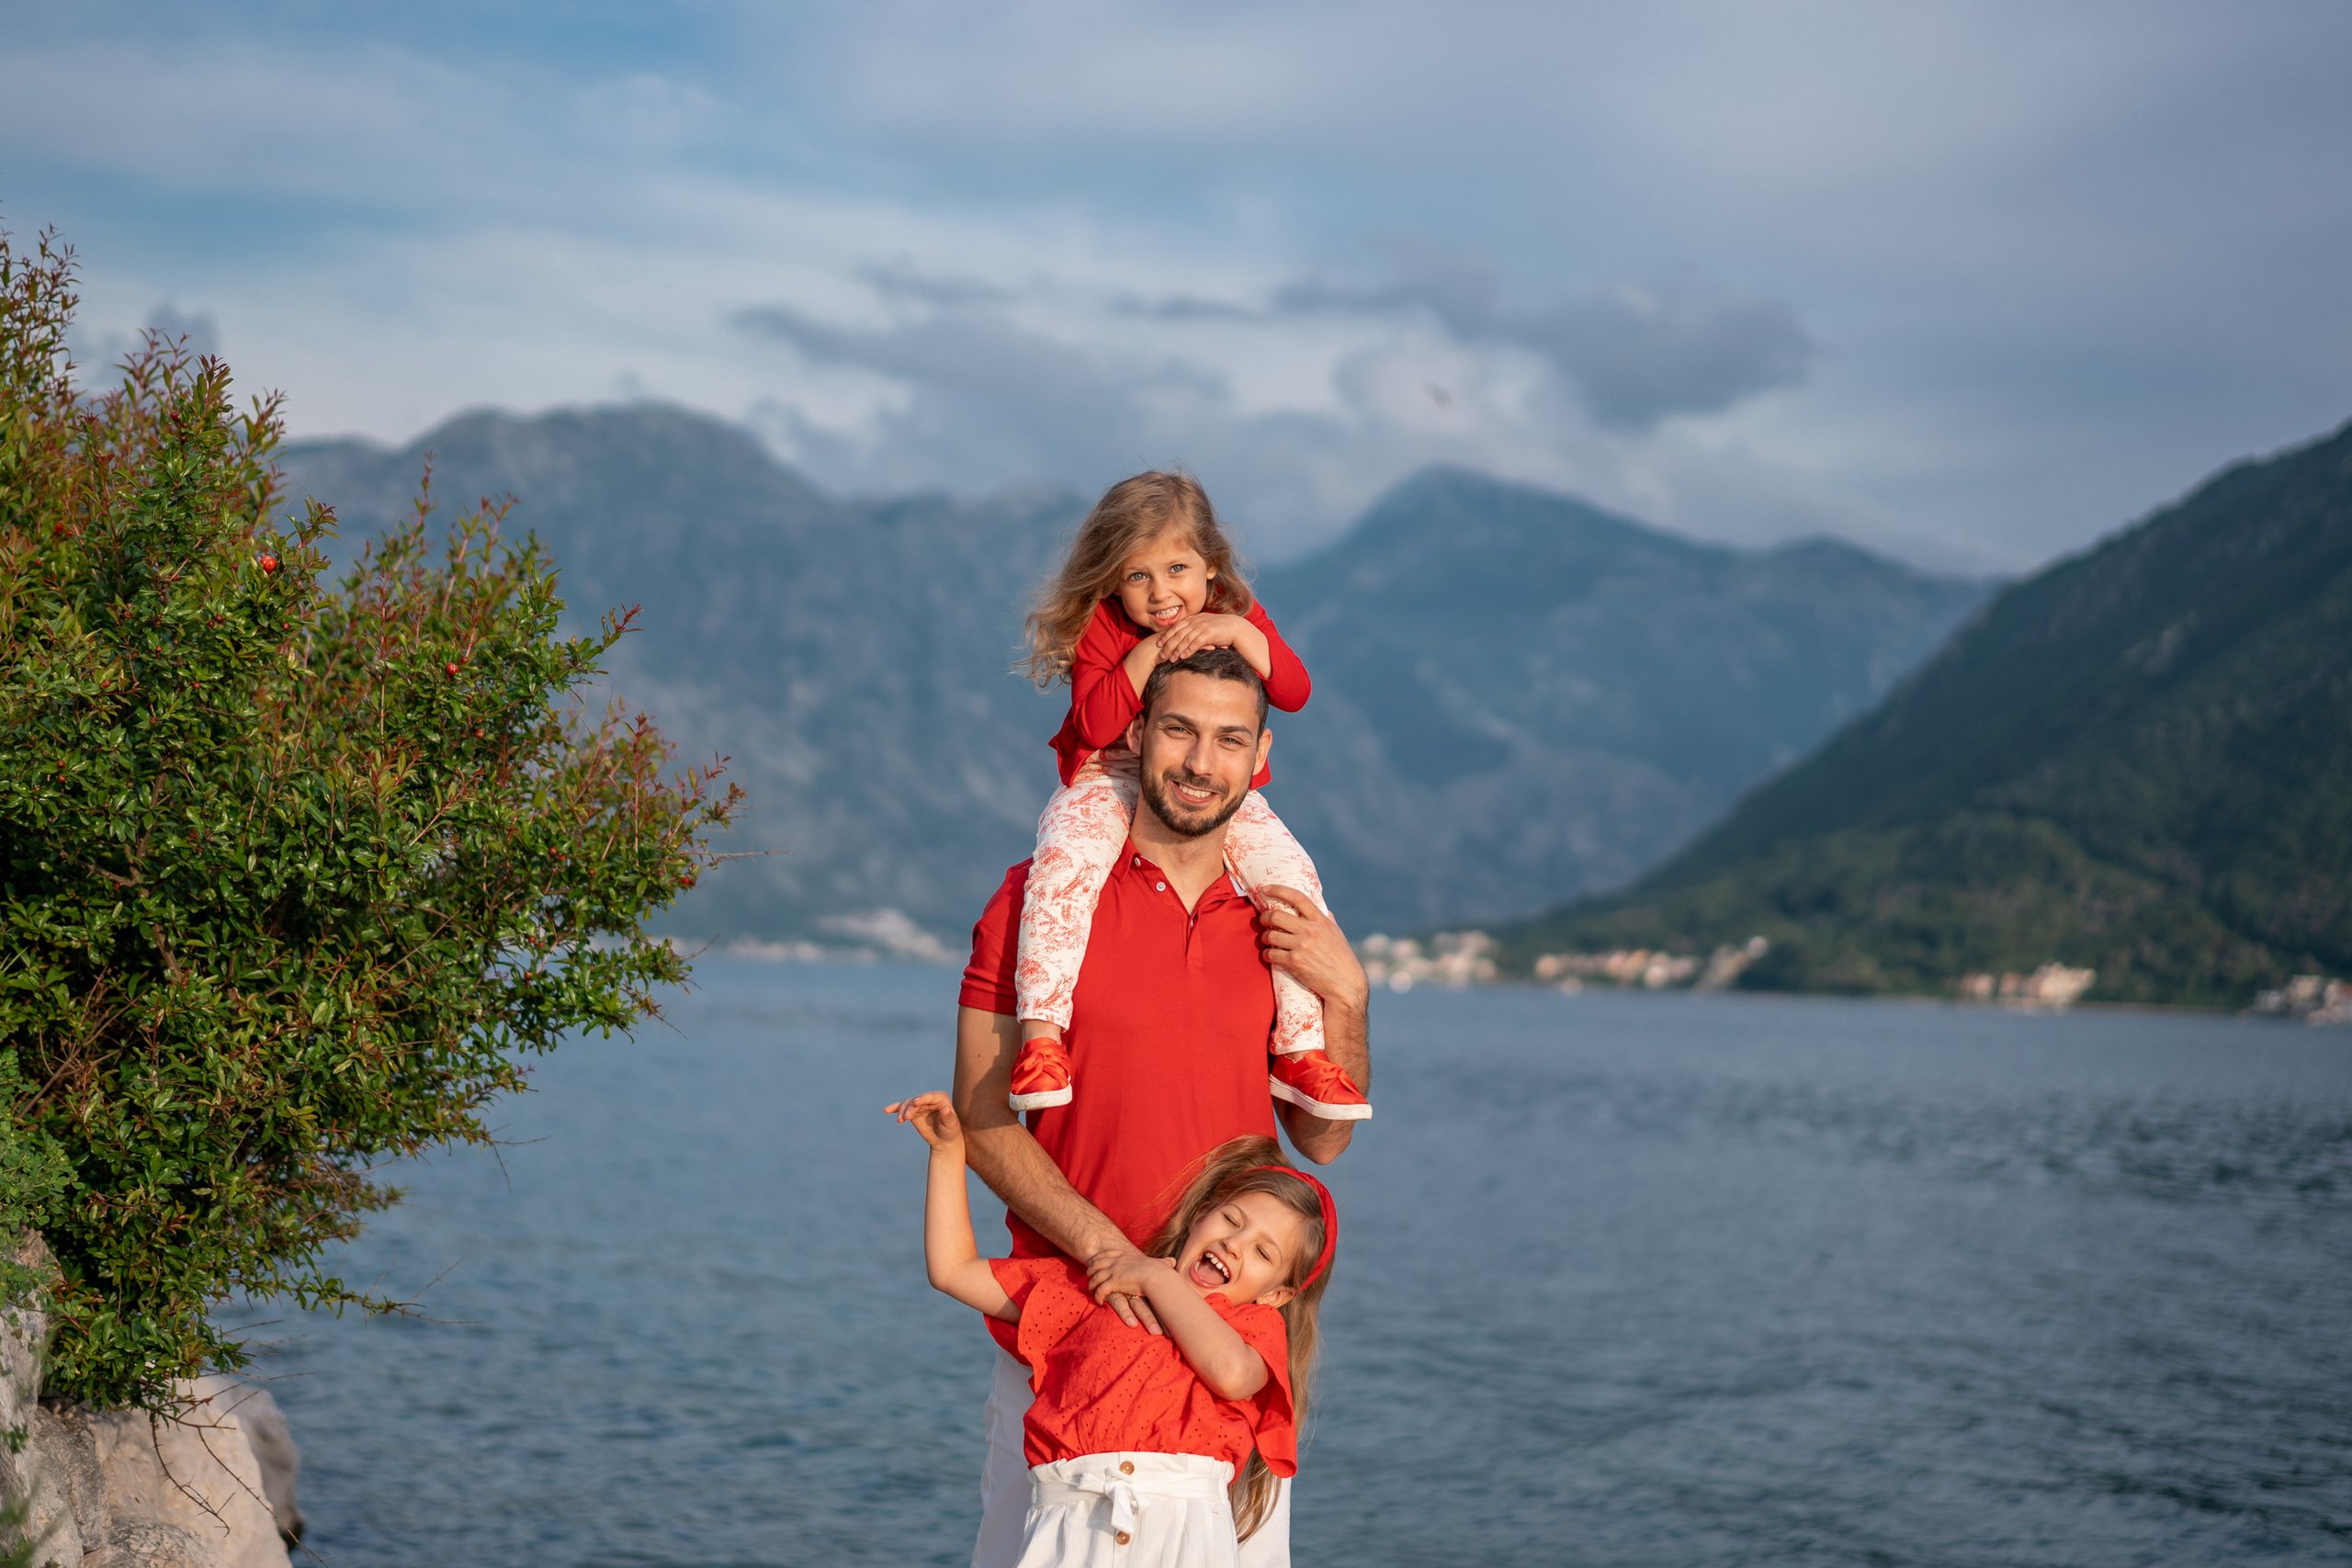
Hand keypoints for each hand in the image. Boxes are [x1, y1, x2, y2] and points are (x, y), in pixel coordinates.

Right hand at [886, 1091, 963, 1149]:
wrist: (943, 1140)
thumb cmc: (950, 1131)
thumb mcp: (951, 1125)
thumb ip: (948, 1116)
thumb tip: (946, 1108)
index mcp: (941, 1098)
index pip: (930, 1096)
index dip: (922, 1098)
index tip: (915, 1102)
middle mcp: (929, 1099)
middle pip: (916, 1100)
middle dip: (910, 1108)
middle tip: (906, 1118)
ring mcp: (920, 1105)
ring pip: (908, 1104)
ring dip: (902, 1111)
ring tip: (900, 1120)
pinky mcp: (912, 1112)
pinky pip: (902, 1108)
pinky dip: (895, 1108)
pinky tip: (887, 1110)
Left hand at [1082, 1243, 1167, 1333]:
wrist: (1157, 1278)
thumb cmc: (1161, 1272)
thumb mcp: (1160, 1263)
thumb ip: (1163, 1262)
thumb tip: (1173, 1261)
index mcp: (1124, 1255)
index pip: (1104, 1254)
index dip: (1097, 1260)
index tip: (1094, 1265)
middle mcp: (1116, 1261)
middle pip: (1095, 1264)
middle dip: (1090, 1272)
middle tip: (1090, 1280)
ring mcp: (1113, 1271)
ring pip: (1094, 1278)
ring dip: (1091, 1286)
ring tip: (1092, 1293)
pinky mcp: (1113, 1282)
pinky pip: (1099, 1290)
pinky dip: (1097, 1296)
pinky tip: (1099, 1302)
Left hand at [1155, 613, 1249, 662]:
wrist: (1234, 627)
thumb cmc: (1219, 629)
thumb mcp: (1203, 625)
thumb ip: (1193, 629)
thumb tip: (1184, 638)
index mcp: (1192, 619)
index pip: (1175, 627)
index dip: (1166, 636)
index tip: (1158, 644)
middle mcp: (1195, 621)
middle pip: (1177, 634)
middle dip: (1168, 645)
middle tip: (1161, 655)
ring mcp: (1201, 627)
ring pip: (1185, 639)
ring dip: (1176, 650)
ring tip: (1170, 659)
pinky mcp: (1208, 633)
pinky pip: (1195, 643)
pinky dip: (1188, 650)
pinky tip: (1183, 657)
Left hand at [1255, 886, 1368, 1010]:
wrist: (1346, 985)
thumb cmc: (1342, 959)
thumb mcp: (1337, 934)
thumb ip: (1327, 920)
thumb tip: (1323, 908)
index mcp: (1321, 921)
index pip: (1298, 898)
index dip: (1279, 890)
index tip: (1266, 888)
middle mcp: (1310, 930)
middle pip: (1276, 916)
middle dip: (1264, 917)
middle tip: (1262, 920)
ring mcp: (1301, 946)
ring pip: (1270, 935)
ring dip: (1264, 938)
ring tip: (1266, 940)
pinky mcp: (1295, 962)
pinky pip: (1271, 953)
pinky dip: (1267, 954)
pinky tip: (1269, 955)